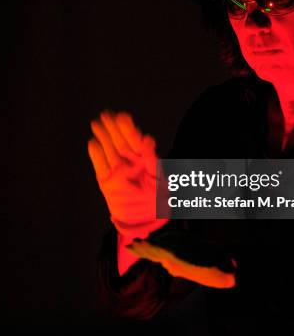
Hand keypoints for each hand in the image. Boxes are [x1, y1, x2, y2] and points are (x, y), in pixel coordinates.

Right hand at [88, 110, 168, 238]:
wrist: (144, 220)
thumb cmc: (156, 199)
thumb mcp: (158, 179)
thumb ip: (152, 159)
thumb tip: (147, 139)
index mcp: (144, 159)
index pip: (135, 141)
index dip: (129, 129)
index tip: (123, 117)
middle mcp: (130, 162)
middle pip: (120, 142)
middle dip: (114, 129)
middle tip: (107, 115)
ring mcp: (118, 171)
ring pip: (109, 151)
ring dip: (103, 137)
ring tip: (97, 124)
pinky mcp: (107, 181)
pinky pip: (100, 166)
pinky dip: (96, 155)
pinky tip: (92, 143)